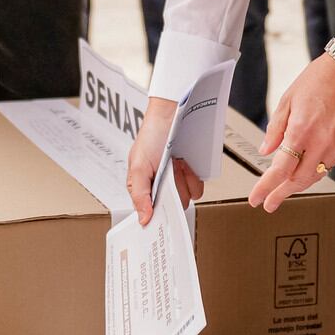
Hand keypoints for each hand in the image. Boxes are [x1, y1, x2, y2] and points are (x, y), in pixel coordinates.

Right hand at [127, 95, 203, 226]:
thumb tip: (143, 219)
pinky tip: (185, 163)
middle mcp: (160, 187)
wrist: (172, 115)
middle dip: (172, 190)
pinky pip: (197, 189)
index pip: (150, 213)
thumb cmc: (151, 135)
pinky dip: (193, 177)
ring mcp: (177, 182)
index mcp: (143, 187)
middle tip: (168, 172)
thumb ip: (139, 194)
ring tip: (176, 164)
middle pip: (172, 208)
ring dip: (182, 181)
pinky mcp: (191, 176)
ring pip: (186, 199)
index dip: (158, 217)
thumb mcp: (137, 165)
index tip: (163, 216)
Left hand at [252, 53, 334, 213]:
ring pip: (317, 175)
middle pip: (299, 180)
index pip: (280, 170)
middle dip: (282, 194)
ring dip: (299, 183)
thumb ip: (276, 128)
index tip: (256, 199)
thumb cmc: (320, 78)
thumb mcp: (289, 98)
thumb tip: (266, 151)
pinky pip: (331, 163)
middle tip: (270, 202)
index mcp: (302, 130)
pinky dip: (317, 168)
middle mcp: (322, 142)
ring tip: (285, 188)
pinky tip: (308, 167)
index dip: (266, 188)